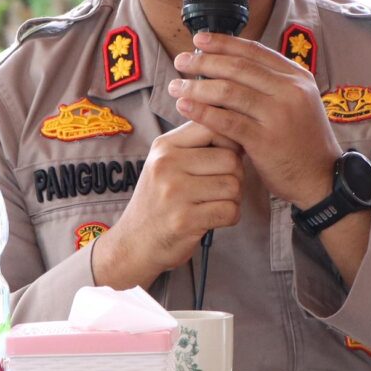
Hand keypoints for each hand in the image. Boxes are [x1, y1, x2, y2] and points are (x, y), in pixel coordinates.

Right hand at [92, 119, 245, 290]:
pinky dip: (229, 217)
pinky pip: (230, 211)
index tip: (225, 158)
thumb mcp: (166, 163)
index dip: (230, 142)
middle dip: (236, 175)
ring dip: (233, 198)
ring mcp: (175, 193)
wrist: (134, 243)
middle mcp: (167, 165)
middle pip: (231, 159)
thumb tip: (235, 127)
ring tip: (215, 203)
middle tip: (221, 187)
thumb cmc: (159, 201)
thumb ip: (195, 144)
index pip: (214, 127)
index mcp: (164, 146)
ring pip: (234, 185)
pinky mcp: (185, 220)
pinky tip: (213, 218)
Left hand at [168, 33, 341, 206]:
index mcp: (297, 77)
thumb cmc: (303, 140)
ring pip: (229, 91)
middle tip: (181, 61)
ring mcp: (278, 115)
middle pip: (238, 67)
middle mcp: (290, 91)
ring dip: (197, 86)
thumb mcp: (297, 102)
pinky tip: (185, 107)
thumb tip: (230, 64)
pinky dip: (202, 112)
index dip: (223, 43)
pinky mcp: (265, 141)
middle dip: (204, 61)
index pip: (254, 51)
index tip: (199, 40)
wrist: (322, 178)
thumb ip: (271, 84)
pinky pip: (227, 121)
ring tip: (176, 87)